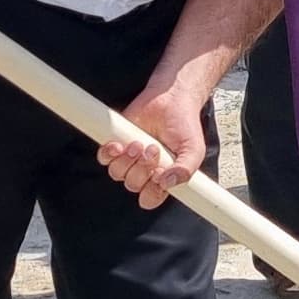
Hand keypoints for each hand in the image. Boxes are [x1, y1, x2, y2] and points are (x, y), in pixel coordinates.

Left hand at [101, 87, 207, 208]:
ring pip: (117, 173)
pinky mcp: (116, 144)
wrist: (172, 99)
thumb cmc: (184, 126)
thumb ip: (186, 170)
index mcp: (162, 178)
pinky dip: (110, 153)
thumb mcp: (194, 150)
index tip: (158, 175)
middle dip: (142, 169)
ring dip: (127, 160)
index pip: (150, 199)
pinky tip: (120, 143)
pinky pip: (104, 158)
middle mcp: (144, 171)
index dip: (151, 192)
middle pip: (132, 185)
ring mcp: (129, 159)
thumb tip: (167, 183)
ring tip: (139, 143)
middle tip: (153, 149)